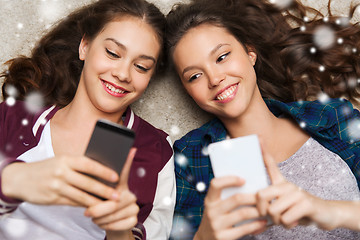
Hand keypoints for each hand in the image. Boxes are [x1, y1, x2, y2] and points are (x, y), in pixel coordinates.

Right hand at [2, 155, 120, 206]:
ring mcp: (56, 186)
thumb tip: (101, 172)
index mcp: (66, 159)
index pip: (89, 164)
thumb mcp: (61, 161)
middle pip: (87, 183)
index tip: (117, 176)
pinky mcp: (53, 198)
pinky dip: (84, 205)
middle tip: (117, 195)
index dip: (104, 171)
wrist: (20, 178)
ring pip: (81, 196)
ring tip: (109, 204)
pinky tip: (94, 206)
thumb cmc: (47, 168)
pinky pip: (73, 203)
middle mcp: (61, 172)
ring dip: (97, 201)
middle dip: (104, 190)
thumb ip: (78, 166)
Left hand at [85, 148, 138, 239]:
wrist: (110, 225)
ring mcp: (134, 207)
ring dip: (101, 219)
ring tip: (93, 218)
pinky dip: (108, 226)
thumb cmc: (101, 207)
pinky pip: (120, 224)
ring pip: (116, 214)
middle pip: (116, 200)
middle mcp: (130, 194)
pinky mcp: (134, 220)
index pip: (124, 171)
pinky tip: (102, 223)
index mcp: (121, 185)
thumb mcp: (97, 195)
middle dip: (99, 208)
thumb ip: (95, 184)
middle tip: (87, 212)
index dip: (127, 162)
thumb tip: (89, 170)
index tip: (131, 150)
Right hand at [194, 176, 266, 239]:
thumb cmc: (216, 219)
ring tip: (265, 209)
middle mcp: (211, 211)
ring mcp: (216, 225)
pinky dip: (256, 224)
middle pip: (236, 199)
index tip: (243, 180)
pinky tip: (263, 222)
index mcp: (209, 200)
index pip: (215, 184)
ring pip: (243, 213)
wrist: (205, 239)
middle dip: (254, 197)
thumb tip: (250, 187)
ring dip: (258, 211)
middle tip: (263, 197)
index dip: (230, 179)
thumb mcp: (215, 207)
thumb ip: (226, 198)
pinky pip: (244, 228)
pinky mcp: (223, 237)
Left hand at [256, 152, 339, 229]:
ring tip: (286, 219)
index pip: (270, 165)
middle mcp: (287, 185)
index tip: (258, 137)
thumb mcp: (282, 205)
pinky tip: (294, 222)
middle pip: (261, 195)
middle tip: (271, 217)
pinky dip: (287, 225)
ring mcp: (297, 193)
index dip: (263, 152)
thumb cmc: (298, 211)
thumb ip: (269, 203)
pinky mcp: (306, 204)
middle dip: (263, 211)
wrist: (325, 215)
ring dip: (277, 221)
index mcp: (281, 183)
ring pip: (273, 210)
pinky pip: (285, 218)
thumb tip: (256, 206)